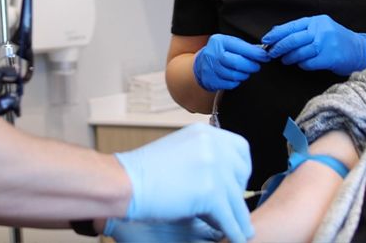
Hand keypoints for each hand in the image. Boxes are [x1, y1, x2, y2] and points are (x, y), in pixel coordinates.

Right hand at [114, 123, 254, 242]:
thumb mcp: (178, 150)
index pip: (241, 148)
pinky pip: (230, 218)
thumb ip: (201, 156)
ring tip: (241, 229)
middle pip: (241, 176)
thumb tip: (220, 176)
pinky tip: (234, 238)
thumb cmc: (142, 171)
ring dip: (238, 217)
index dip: (241, 168)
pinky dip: (233, 231)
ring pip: (237, 201)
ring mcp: (215, 169)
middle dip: (239, 193)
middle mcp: (214, 147)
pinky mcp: (212, 194)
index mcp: (206, 133)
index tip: (237, 182)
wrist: (124, 181)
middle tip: (232, 206)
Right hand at [193, 33, 270, 91]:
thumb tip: (262, 52)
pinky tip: (235, 77)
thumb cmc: (220, 52)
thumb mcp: (230, 44)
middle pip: (236, 62)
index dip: (254, 53)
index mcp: (219, 41)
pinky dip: (236, 82)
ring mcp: (209, 67)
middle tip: (256, 67)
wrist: (201, 63)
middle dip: (250, 66)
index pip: (240, 47)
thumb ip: (246, 47)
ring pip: (233, 75)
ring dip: (244, 75)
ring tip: (245, 71)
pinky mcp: (210, 80)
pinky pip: (229, 84)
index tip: (264, 56)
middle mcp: (212, 53)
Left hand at [261, 15, 365, 75]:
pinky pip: (308, 63)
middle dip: (278, 47)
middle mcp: (321, 30)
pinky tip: (301, 64)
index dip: (276, 34)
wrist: (360, 50)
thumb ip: (302, 30)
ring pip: (299, 52)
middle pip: (293, 39)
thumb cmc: (337, 40)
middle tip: (271, 53)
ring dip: (288, 58)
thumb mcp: (321, 28)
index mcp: (317, 21)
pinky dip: (302, 65)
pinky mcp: (329, 58)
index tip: (266, 40)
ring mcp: (326, 44)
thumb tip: (277, 33)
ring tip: (285, 60)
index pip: (291, 26)